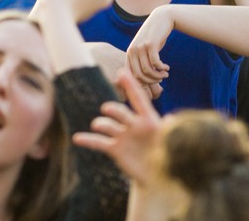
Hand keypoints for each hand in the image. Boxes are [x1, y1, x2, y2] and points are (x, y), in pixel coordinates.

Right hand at [73, 69, 162, 183]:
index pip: (139, 99)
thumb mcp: (172, 144)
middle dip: (114, 110)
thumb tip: (170, 120)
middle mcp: (133, 125)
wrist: (158, 176)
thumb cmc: (168, 156)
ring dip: (102, 124)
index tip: (121, 72)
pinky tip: (77, 138)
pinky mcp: (115, 149)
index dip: (131, 86)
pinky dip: (88, 140)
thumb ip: (170, 132)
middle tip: (107, 109)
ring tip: (98, 125)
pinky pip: (99, 142)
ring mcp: (123, 136)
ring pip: (108, 126)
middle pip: (121, 112)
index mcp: (149, 120)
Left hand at [126, 6, 172, 84]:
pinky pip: (155, 63)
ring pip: (148, 71)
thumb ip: (142, 62)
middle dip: (151, 81)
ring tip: (165, 74)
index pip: (131, 75)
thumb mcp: (145, 50)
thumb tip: (144, 82)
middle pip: (139, 76)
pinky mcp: (150, 44)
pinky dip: (162, 68)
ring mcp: (140, 47)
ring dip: (158, 76)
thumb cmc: (154, 37)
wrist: (161, 18)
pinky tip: (167, 67)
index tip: (153, 82)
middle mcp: (132, 51)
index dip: (143, 82)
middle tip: (161, 79)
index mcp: (129, 54)